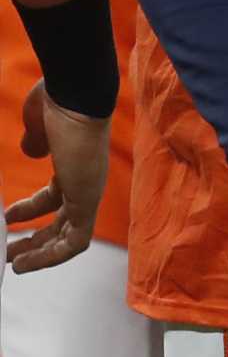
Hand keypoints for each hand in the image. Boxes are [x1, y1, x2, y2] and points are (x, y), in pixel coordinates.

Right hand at [5, 81, 108, 273]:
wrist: (76, 94)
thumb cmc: (58, 102)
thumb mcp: (40, 128)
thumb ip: (36, 142)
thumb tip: (33, 149)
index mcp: (74, 162)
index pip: (55, 196)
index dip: (30, 211)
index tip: (6, 220)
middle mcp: (85, 179)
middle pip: (63, 220)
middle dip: (35, 239)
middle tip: (7, 251)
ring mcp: (89, 190)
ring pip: (69, 235)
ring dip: (40, 253)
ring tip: (12, 263)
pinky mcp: (89, 200)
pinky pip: (75, 241)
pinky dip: (51, 256)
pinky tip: (24, 263)